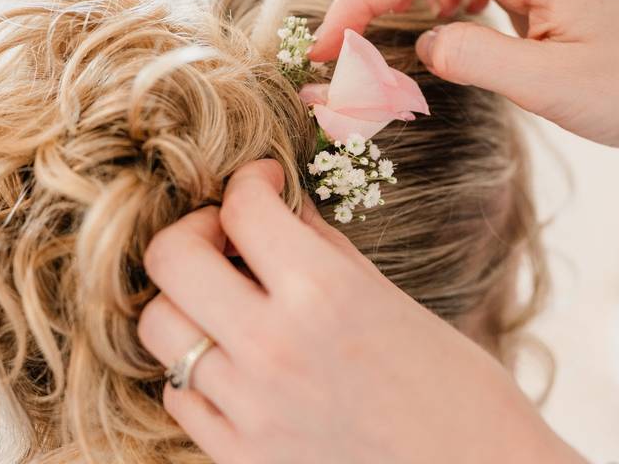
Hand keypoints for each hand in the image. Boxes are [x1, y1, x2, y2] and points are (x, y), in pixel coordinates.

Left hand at [138, 160, 583, 463]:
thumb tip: (280, 210)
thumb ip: (322, 249)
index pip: (243, 209)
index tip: (262, 182)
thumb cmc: (458, 389)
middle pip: (171, 259)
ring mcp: (250, 408)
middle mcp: (273, 347)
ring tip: (226, 300)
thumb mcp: (391, 299)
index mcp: (324, 293)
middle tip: (225, 232)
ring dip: (187, 300)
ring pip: (160, 327)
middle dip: (193, 229)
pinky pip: (179, 396)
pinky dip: (195, 368)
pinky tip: (233, 359)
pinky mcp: (242, 457)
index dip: (249, 181)